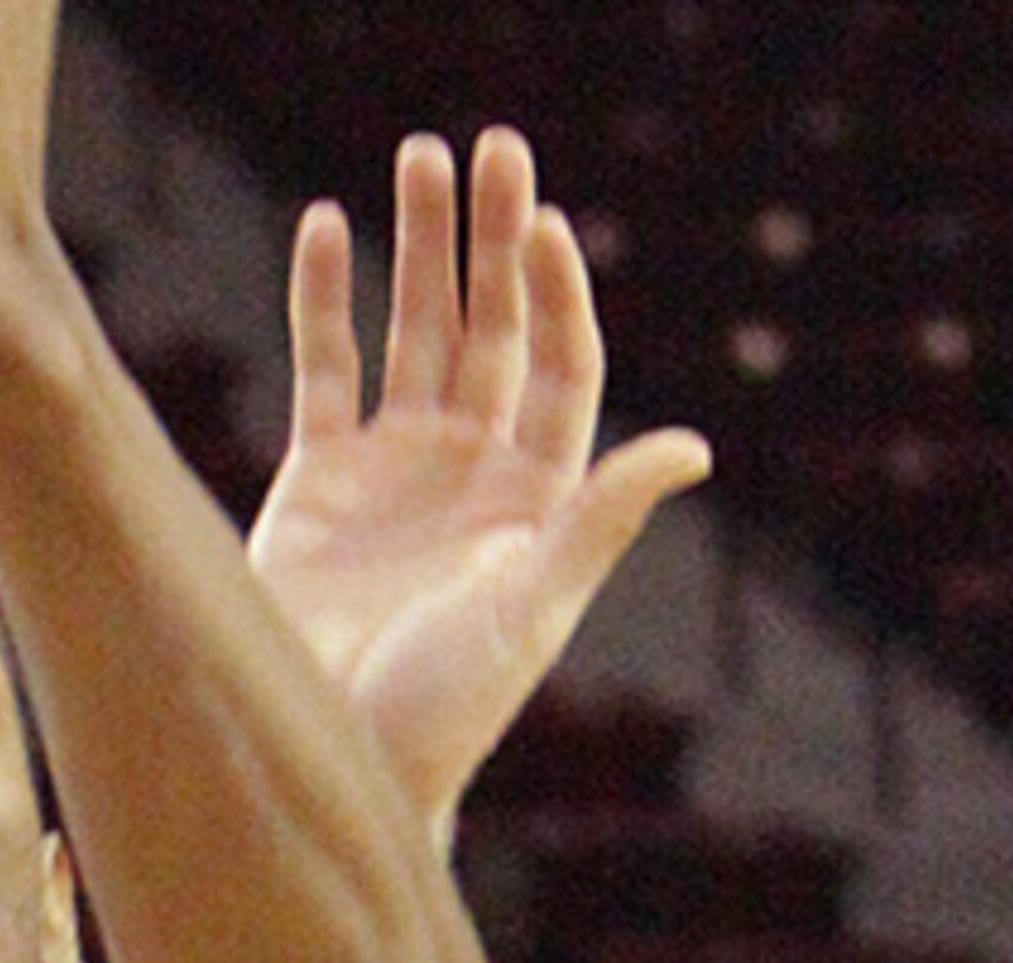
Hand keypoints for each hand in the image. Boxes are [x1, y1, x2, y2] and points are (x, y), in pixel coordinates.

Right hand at [248, 129, 710, 828]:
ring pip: (413, 330)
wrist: (340, 764)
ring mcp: (397, 469)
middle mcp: (475, 469)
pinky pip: (325, 367)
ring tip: (417, 156)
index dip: (556, 292)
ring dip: (418, 247)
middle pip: (491, 327)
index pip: (558, 365)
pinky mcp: (320, 480)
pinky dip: (323, 298)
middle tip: (491, 148)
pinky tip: (325, 226)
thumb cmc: (451, 707)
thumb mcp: (533, 610)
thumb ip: (601, 520)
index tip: (542, 221)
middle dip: (492, 240)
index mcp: (538, 496)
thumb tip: (692, 446)